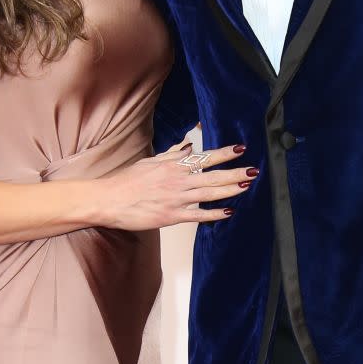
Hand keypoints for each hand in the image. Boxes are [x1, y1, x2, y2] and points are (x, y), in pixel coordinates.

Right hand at [96, 140, 256, 229]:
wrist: (108, 200)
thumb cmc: (127, 180)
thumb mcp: (151, 161)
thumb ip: (172, 155)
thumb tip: (188, 147)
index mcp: (173, 165)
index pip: (204, 157)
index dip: (224, 153)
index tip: (240, 148)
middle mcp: (178, 180)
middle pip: (212, 175)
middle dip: (235, 172)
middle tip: (254, 170)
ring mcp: (176, 199)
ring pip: (209, 193)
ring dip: (230, 189)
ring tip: (247, 185)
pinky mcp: (171, 216)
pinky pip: (197, 215)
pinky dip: (214, 214)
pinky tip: (228, 212)